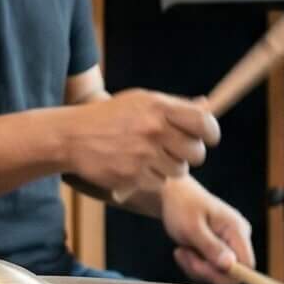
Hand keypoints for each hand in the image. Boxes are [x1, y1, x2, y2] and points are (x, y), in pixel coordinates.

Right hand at [64, 90, 217, 197]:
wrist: (72, 136)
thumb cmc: (111, 116)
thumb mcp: (142, 101)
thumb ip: (176, 105)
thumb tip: (207, 106)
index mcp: (159, 107)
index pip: (204, 123)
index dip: (211, 133)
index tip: (208, 137)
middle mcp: (153, 130)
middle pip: (197, 152)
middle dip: (190, 153)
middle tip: (176, 150)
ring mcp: (143, 154)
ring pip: (180, 171)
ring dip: (172, 167)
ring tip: (153, 157)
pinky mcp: (133, 176)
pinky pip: (160, 183)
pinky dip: (153, 178)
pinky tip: (138, 166)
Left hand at [158, 175, 255, 283]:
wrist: (173, 195)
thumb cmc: (182, 206)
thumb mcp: (192, 228)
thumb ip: (211, 247)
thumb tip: (230, 266)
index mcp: (237, 229)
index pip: (247, 264)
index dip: (228, 274)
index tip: (201, 267)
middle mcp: (238, 237)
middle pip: (231, 272)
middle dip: (205, 270)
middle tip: (185, 256)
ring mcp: (229, 243)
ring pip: (218, 273)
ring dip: (196, 267)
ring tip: (182, 250)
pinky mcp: (220, 249)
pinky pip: (211, 269)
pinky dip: (195, 265)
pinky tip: (184, 250)